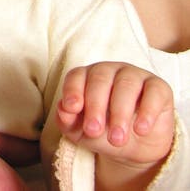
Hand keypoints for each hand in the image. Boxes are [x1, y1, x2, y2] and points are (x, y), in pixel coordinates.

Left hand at [57, 62, 173, 171]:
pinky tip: (141, 129)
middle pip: (100, 79)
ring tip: (116, 139)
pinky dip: (147, 111)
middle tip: (94, 130)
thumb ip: (68, 120)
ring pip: (126, 84)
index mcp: (87, 77)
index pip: (77, 76)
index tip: (71, 108)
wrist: (136, 148)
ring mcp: (135, 76)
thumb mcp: (81, 132)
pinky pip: (153, 92)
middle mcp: (110, 71)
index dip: (73, 90)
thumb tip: (62, 109)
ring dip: (119, 112)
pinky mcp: (158, 88)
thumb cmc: (103, 133)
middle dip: (95, 106)